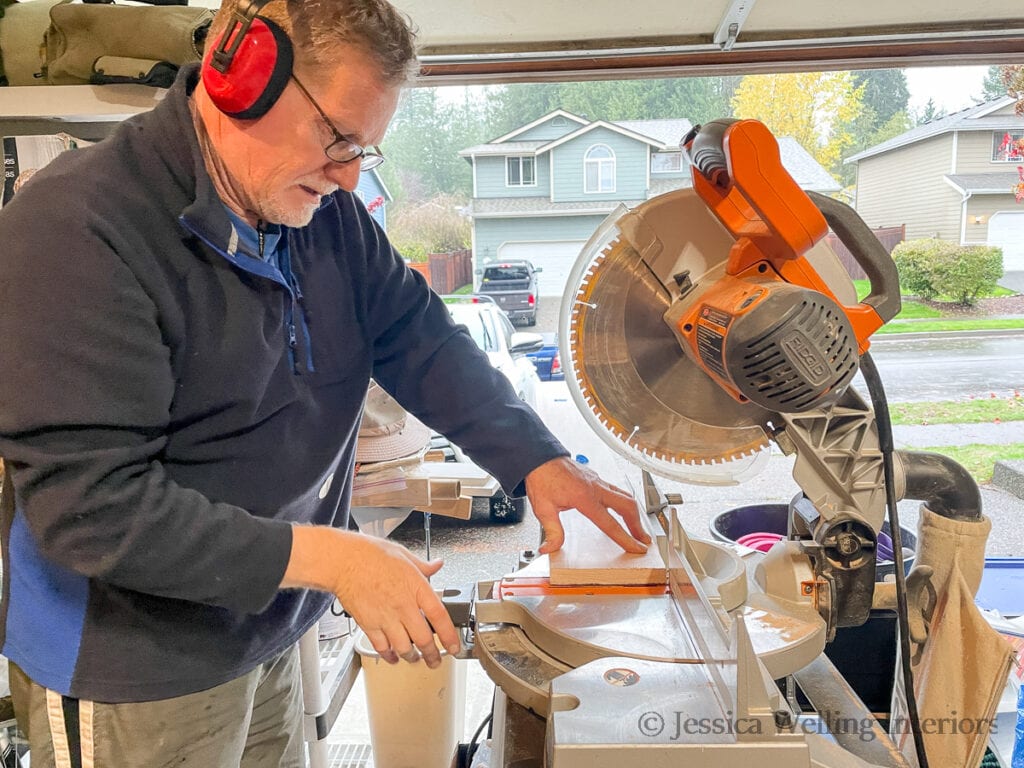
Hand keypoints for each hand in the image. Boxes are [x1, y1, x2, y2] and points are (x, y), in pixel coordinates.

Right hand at [283, 527, 458, 668]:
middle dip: (432, 655)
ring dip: (412, 657)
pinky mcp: (368, 625)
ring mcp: (385, 617)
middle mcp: (403, 605)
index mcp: (415, 587)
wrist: (342, 561)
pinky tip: (392, 656)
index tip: (454, 646)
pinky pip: (382, 647)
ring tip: (415, 659)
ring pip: (404, 648)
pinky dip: (389, 655)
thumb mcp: (403, 554)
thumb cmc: (369, 554)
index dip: (449, 635)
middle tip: (436, 660)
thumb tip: (437, 565)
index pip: (439, 616)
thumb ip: (423, 566)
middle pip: (423, 639)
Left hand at [524, 457, 650, 554]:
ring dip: (634, 513)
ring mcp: (598, 481)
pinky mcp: (596, 478)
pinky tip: (622, 509)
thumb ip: (551, 531)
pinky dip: (625, 501)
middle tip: (643, 539)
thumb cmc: (541, 479)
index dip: (625, 538)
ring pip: (625, 496)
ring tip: (637, 527)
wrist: (539, 457)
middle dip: (638, 525)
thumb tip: (550, 548)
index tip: (636, 548)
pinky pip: (617, 489)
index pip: (610, 523)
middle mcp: (595, 488)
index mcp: (585, 497)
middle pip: (627, 506)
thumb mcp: (542, 509)